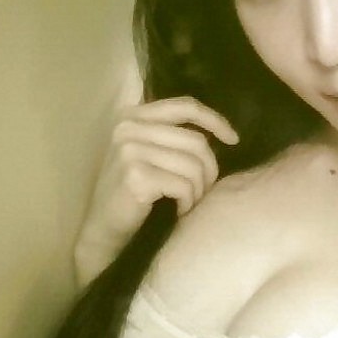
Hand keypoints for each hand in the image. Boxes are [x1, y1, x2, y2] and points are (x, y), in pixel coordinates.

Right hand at [77, 95, 238, 259]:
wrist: (104, 231)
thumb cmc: (132, 196)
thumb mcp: (147, 155)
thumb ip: (171, 137)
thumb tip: (222, 134)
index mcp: (132, 116)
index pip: (185, 107)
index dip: (215, 121)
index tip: (234, 140)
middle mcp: (129, 127)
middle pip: (196, 142)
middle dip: (209, 171)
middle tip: (202, 192)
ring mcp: (130, 150)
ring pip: (194, 166)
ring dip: (198, 191)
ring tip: (187, 203)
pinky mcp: (136, 176)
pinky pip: (184, 186)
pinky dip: (188, 203)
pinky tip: (178, 212)